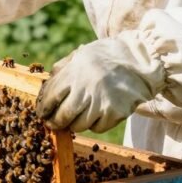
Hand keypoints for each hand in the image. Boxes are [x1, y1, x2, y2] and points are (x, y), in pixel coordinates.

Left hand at [35, 35, 162, 132]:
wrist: (139, 60)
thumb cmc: (106, 56)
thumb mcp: (81, 54)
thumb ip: (62, 69)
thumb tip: (44, 88)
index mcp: (75, 72)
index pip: (51, 97)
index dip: (44, 109)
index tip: (42, 114)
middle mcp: (87, 88)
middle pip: (63, 116)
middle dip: (55, 122)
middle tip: (54, 123)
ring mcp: (102, 102)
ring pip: (79, 125)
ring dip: (74, 124)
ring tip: (76, 117)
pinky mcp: (116, 113)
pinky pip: (97, 128)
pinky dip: (93, 124)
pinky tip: (96, 113)